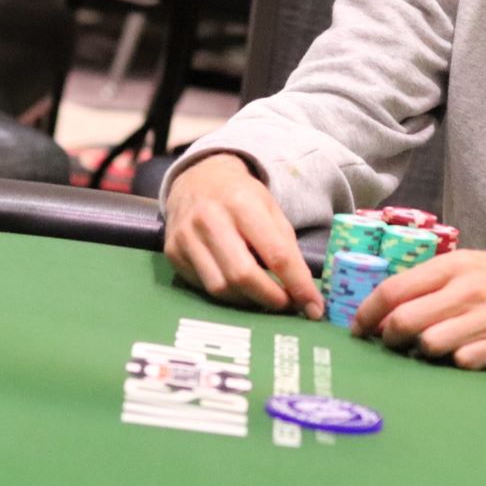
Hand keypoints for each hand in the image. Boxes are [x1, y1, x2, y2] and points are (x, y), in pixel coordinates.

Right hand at [163, 153, 324, 318]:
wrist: (197, 179)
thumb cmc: (241, 196)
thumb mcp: (271, 208)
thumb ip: (286, 246)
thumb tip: (304, 290)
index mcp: (242, 203)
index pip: (275, 253)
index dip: (297, 284)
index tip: (313, 307)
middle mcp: (209, 219)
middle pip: (243, 275)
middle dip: (271, 298)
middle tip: (288, 305)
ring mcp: (186, 237)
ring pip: (220, 287)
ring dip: (248, 301)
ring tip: (264, 297)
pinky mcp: (172, 253)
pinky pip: (203, 287)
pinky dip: (227, 294)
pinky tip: (239, 288)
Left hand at [351, 248, 485, 368]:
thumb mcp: (471, 265)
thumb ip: (433, 281)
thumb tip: (388, 305)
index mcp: (452, 266)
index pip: (393, 290)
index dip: (367, 313)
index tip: (358, 330)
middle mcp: (466, 290)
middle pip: (404, 321)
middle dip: (388, 339)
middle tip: (391, 344)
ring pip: (429, 345)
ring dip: (421, 353)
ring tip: (428, 350)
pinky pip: (463, 362)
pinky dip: (455, 363)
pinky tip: (462, 356)